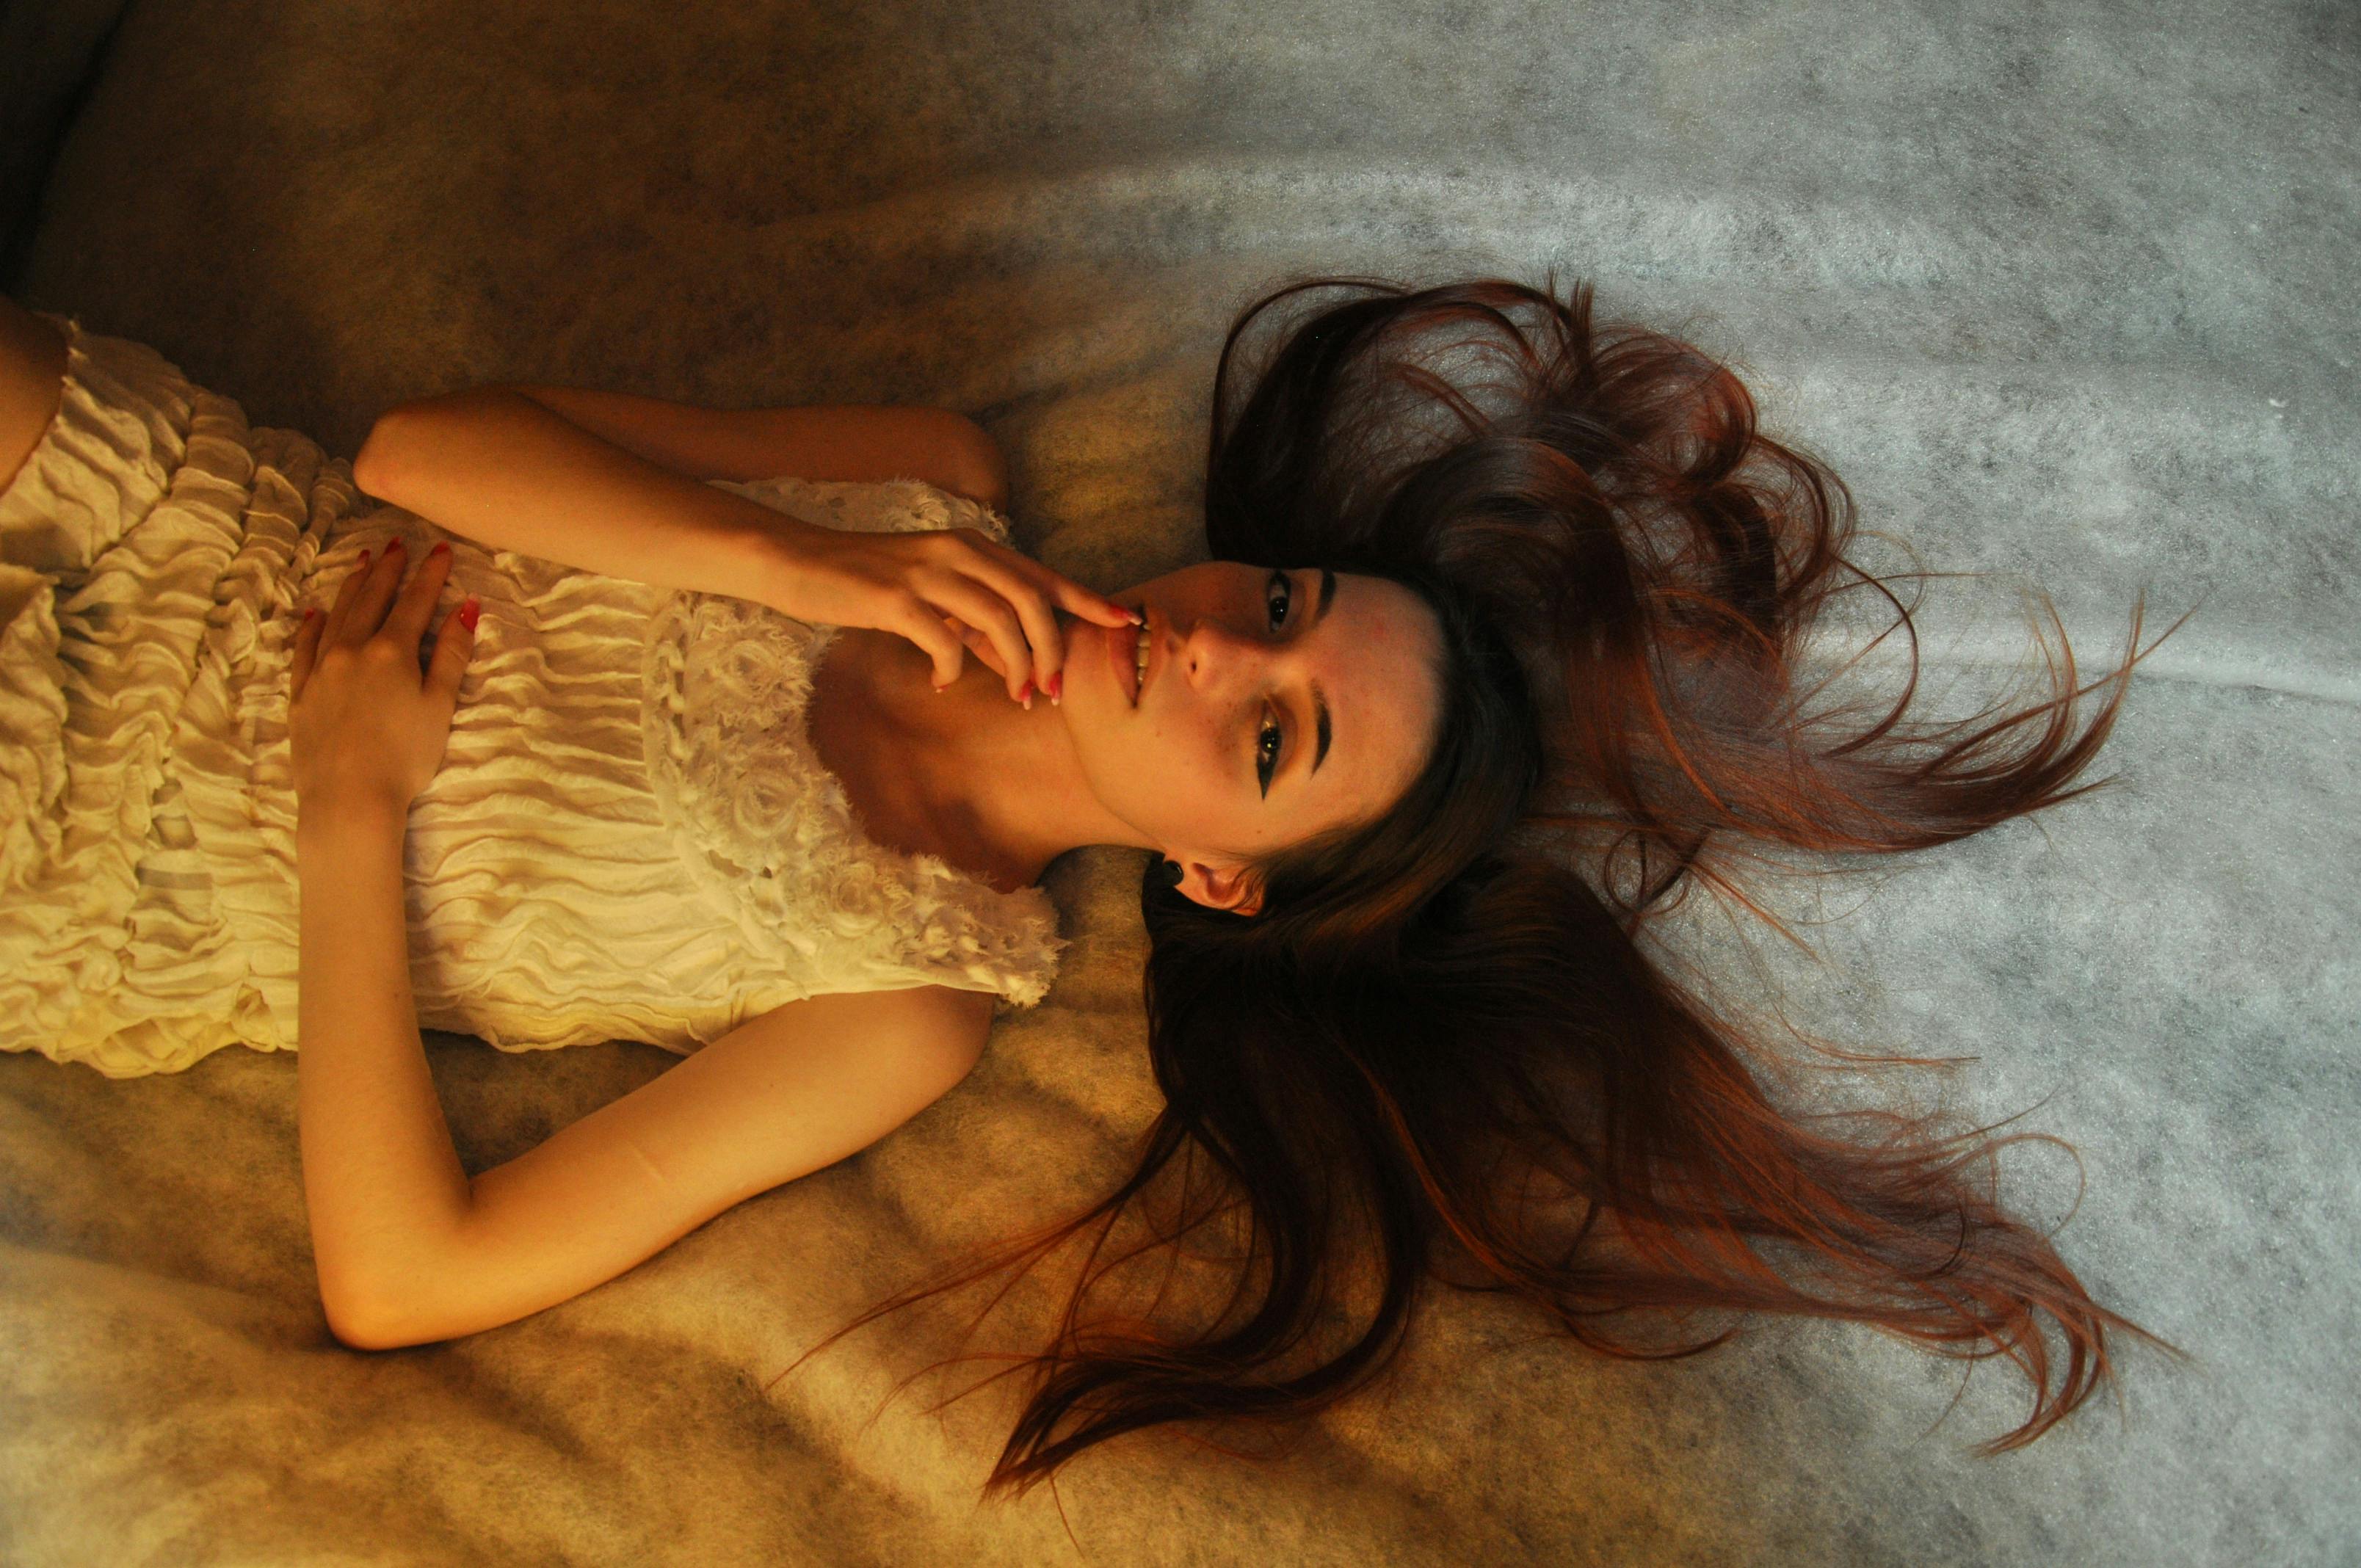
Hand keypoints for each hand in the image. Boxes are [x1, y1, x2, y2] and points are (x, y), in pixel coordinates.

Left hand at [290, 536, 478, 824]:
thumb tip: (465, 609)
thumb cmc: (404, 757)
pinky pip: (303, 648)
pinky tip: (316, 613)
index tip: (441, 550)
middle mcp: (352, 650)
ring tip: (362, 562)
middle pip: (372, 599)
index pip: (414, 602)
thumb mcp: (438, 706)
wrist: (348, 798)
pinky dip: (312, 626)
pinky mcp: (301, 693)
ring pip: (337, 615)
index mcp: (391, 652)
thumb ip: (450, 655)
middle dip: (388, 569)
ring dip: (352, 586)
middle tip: (397, 544)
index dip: (430, 575)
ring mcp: (321, 670)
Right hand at [765, 523, 1138, 704]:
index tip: (1124, 622)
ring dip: (1016, 666)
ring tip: (1016, 695)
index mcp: (972, 546)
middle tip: (1052, 690)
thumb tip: (1014, 658)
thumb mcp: (931, 593)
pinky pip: (945, 640)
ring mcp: (927, 572)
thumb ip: (973, 619)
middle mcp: (957, 551)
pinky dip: (955, 668)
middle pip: (1031, 601)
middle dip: (1052, 651)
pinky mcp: (894, 598)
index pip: (1042, 575)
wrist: (798, 560)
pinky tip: (944, 682)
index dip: (1087, 600)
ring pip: (999, 621)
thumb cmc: (867, 582)